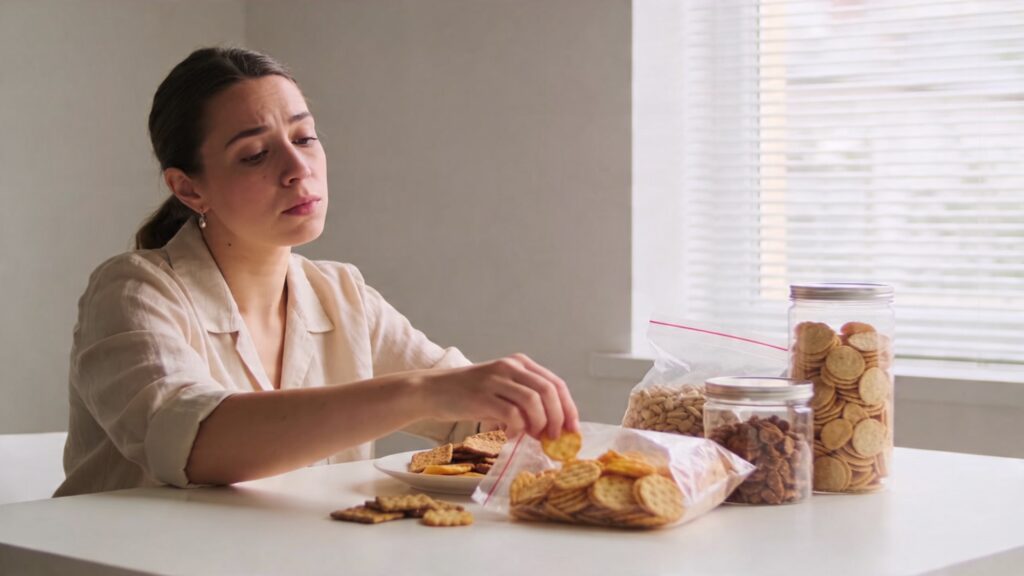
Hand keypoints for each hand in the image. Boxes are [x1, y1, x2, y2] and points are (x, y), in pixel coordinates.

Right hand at [417, 353, 579, 439]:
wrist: (432, 390)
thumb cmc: (468, 394)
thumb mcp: (501, 388)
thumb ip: (525, 401)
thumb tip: (553, 429)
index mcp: (519, 363)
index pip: (556, 383)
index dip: (569, 408)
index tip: (573, 430)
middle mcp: (510, 367)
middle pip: (549, 391)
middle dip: (558, 418)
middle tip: (556, 438)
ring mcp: (496, 380)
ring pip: (534, 401)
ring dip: (540, 424)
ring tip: (535, 437)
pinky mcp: (482, 396)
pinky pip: (512, 414)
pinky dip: (518, 429)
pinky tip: (512, 436)